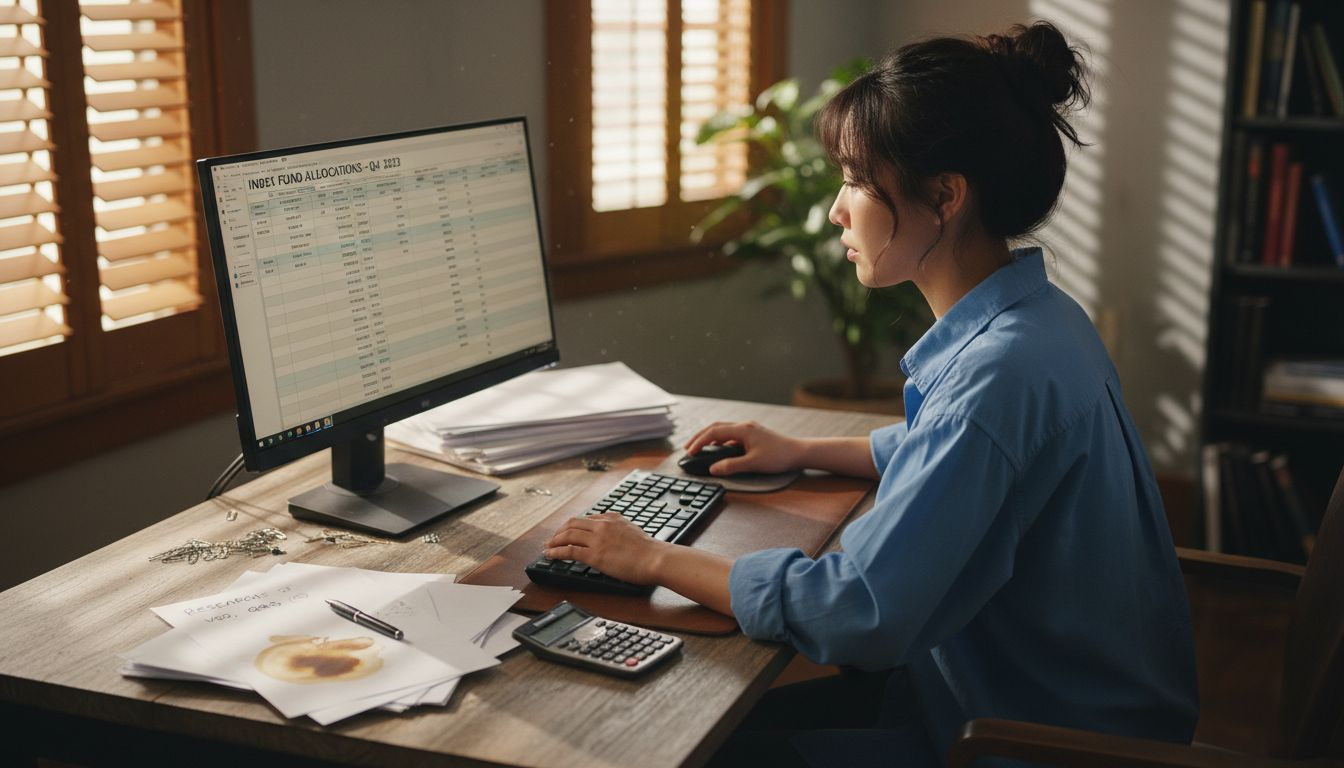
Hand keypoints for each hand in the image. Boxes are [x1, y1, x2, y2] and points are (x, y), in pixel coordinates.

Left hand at [543, 513, 668, 584]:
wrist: (655, 558)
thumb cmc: (649, 550)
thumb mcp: (632, 530)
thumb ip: (619, 530)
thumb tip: (613, 537)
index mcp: (612, 518)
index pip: (586, 519)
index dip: (573, 526)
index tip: (567, 532)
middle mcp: (602, 525)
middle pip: (572, 523)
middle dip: (559, 531)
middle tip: (552, 539)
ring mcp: (598, 539)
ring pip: (568, 535)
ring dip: (554, 541)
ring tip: (547, 547)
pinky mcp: (595, 555)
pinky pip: (569, 551)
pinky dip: (556, 552)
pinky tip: (550, 555)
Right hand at [683, 420, 803, 474]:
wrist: (799, 452)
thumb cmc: (779, 456)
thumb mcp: (753, 463)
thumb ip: (731, 466)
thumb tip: (713, 469)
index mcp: (743, 430)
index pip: (714, 432)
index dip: (699, 442)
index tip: (689, 452)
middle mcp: (745, 426)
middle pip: (716, 427)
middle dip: (700, 437)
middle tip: (688, 447)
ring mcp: (749, 430)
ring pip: (723, 430)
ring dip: (710, 438)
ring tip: (699, 448)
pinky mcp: (754, 435)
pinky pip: (731, 435)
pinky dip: (721, 441)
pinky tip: (719, 450)